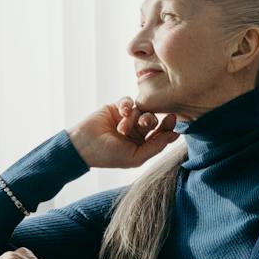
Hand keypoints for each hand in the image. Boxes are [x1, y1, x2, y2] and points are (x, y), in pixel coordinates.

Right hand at [67, 96, 181, 169]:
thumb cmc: (108, 156)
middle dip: (151, 120)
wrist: (83, 145)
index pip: (160, 133)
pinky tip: (122, 112)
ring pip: (141, 110)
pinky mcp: (116, 108)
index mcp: (142, 145)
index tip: (173, 119)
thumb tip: (175, 135)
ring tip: (123, 127)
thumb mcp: (135, 157)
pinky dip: (127, 105)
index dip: (168, 126)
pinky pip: (128, 102)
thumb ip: (155, 146)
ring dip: (135, 117)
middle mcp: (136, 132)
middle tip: (145, 122)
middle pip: (153, 120)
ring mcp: (126, 119)